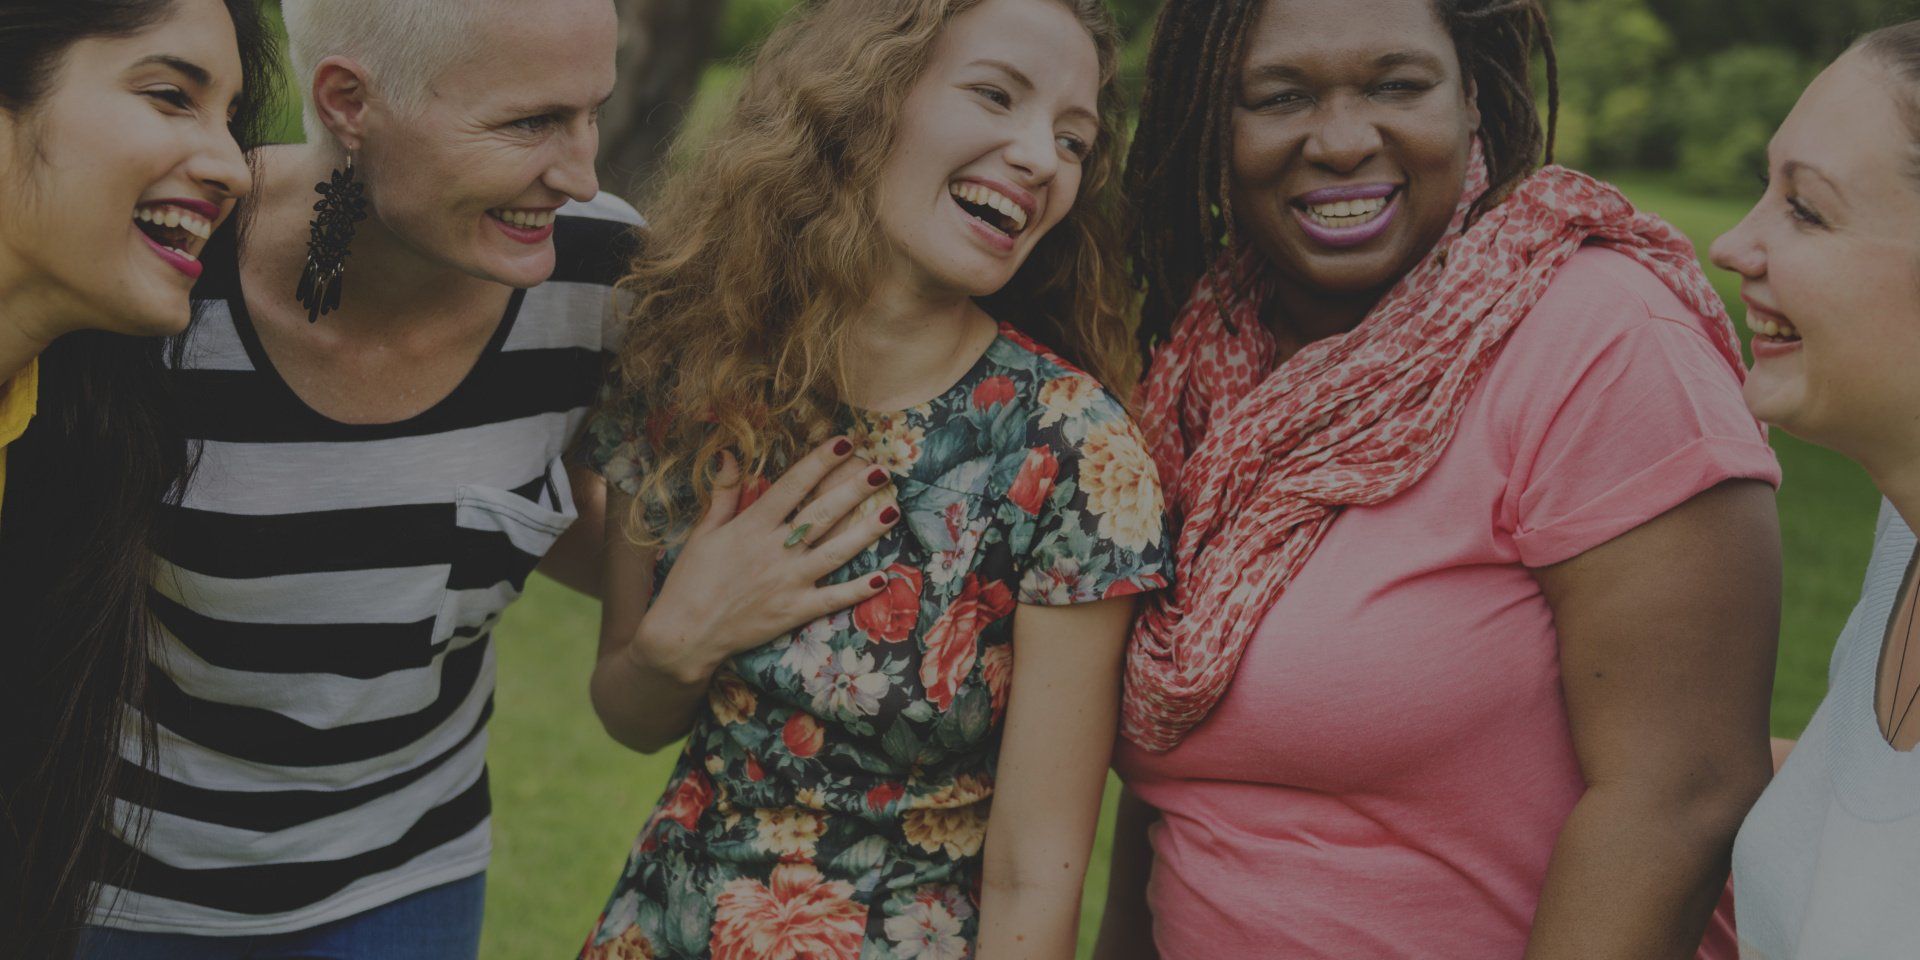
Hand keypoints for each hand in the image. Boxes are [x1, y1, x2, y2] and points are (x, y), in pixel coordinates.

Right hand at [634, 437, 899, 682]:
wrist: (684, 634)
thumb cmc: (690, 580)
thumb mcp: (704, 532)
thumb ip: (724, 493)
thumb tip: (730, 454)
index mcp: (752, 526)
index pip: (792, 485)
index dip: (820, 461)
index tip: (844, 441)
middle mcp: (775, 550)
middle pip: (822, 513)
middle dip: (854, 489)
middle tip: (881, 469)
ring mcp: (788, 582)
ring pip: (837, 551)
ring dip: (867, 531)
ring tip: (893, 511)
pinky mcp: (794, 611)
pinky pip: (833, 599)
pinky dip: (858, 590)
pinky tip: (882, 577)